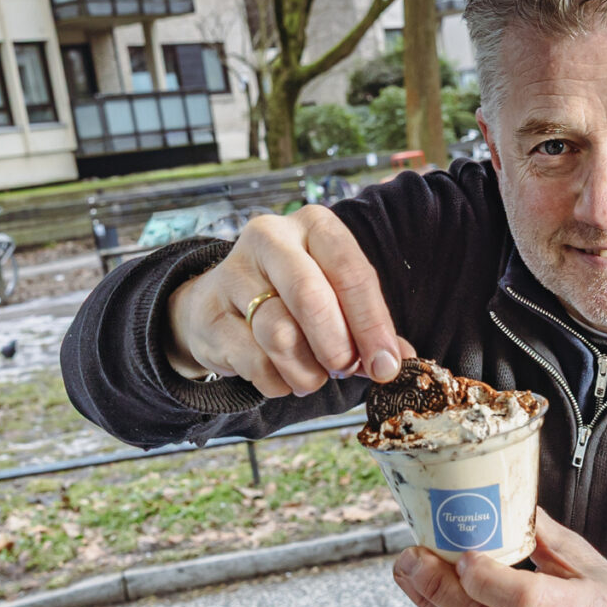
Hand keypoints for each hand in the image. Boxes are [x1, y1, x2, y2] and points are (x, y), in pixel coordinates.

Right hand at [165, 207, 411, 396]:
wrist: (218, 306)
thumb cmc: (290, 301)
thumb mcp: (335, 301)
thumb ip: (367, 328)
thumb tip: (398, 361)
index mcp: (314, 225)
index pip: (351, 271)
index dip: (373, 325)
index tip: (386, 366)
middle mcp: (270, 237)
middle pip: (311, 298)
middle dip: (336, 347)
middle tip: (343, 370)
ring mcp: (233, 272)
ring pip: (280, 334)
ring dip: (306, 371)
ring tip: (311, 377)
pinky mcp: (209, 312)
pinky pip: (254, 361)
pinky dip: (276, 381)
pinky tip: (281, 377)